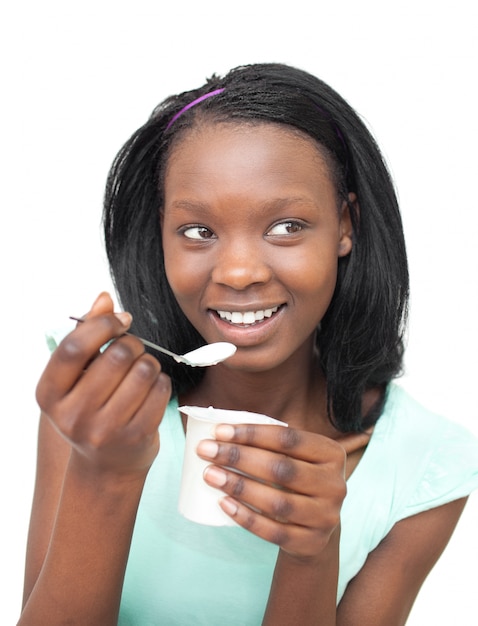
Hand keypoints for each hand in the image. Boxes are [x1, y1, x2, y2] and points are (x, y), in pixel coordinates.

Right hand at [36, 292, 170, 477]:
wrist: (106, 464)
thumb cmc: (91, 409)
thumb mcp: (78, 377)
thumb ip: (87, 335)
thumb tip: (104, 298)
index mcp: (49, 394)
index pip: (74, 348)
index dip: (102, 325)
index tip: (120, 320)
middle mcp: (72, 415)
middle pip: (116, 356)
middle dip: (133, 343)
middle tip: (133, 349)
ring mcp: (104, 430)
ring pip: (144, 370)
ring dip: (150, 363)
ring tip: (142, 371)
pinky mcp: (135, 437)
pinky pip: (161, 390)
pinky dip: (162, 382)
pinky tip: (152, 389)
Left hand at [196, 424, 347, 558]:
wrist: (315, 526)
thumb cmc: (295, 480)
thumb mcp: (294, 458)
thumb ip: (270, 443)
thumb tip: (221, 430)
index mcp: (330, 453)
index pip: (287, 438)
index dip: (252, 434)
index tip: (219, 432)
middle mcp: (335, 484)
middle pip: (281, 468)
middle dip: (239, 457)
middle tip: (206, 451)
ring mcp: (326, 516)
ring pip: (277, 502)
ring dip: (239, 487)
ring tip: (210, 475)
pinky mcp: (312, 542)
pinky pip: (274, 532)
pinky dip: (246, 518)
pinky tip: (224, 504)